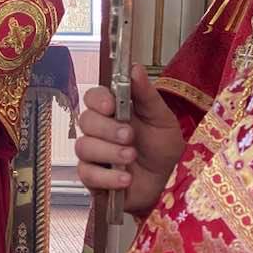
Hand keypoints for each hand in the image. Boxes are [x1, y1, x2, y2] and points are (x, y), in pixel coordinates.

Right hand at [75, 64, 184, 215]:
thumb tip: (134, 68)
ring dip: (108, 151)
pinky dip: (107, 176)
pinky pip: (87, 174)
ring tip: (131, 157)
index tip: (111, 105)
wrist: (168, 183)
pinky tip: (125, 178)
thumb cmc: (163, 149)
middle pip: (85, 121)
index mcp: (113, 112)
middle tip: (129, 136)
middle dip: (107, 128)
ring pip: (84, 147)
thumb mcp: (161, 119)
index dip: (97, 100)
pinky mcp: (92, 179)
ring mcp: (93, 155)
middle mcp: (99, 131)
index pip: (92, 98)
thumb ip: (146, 96)